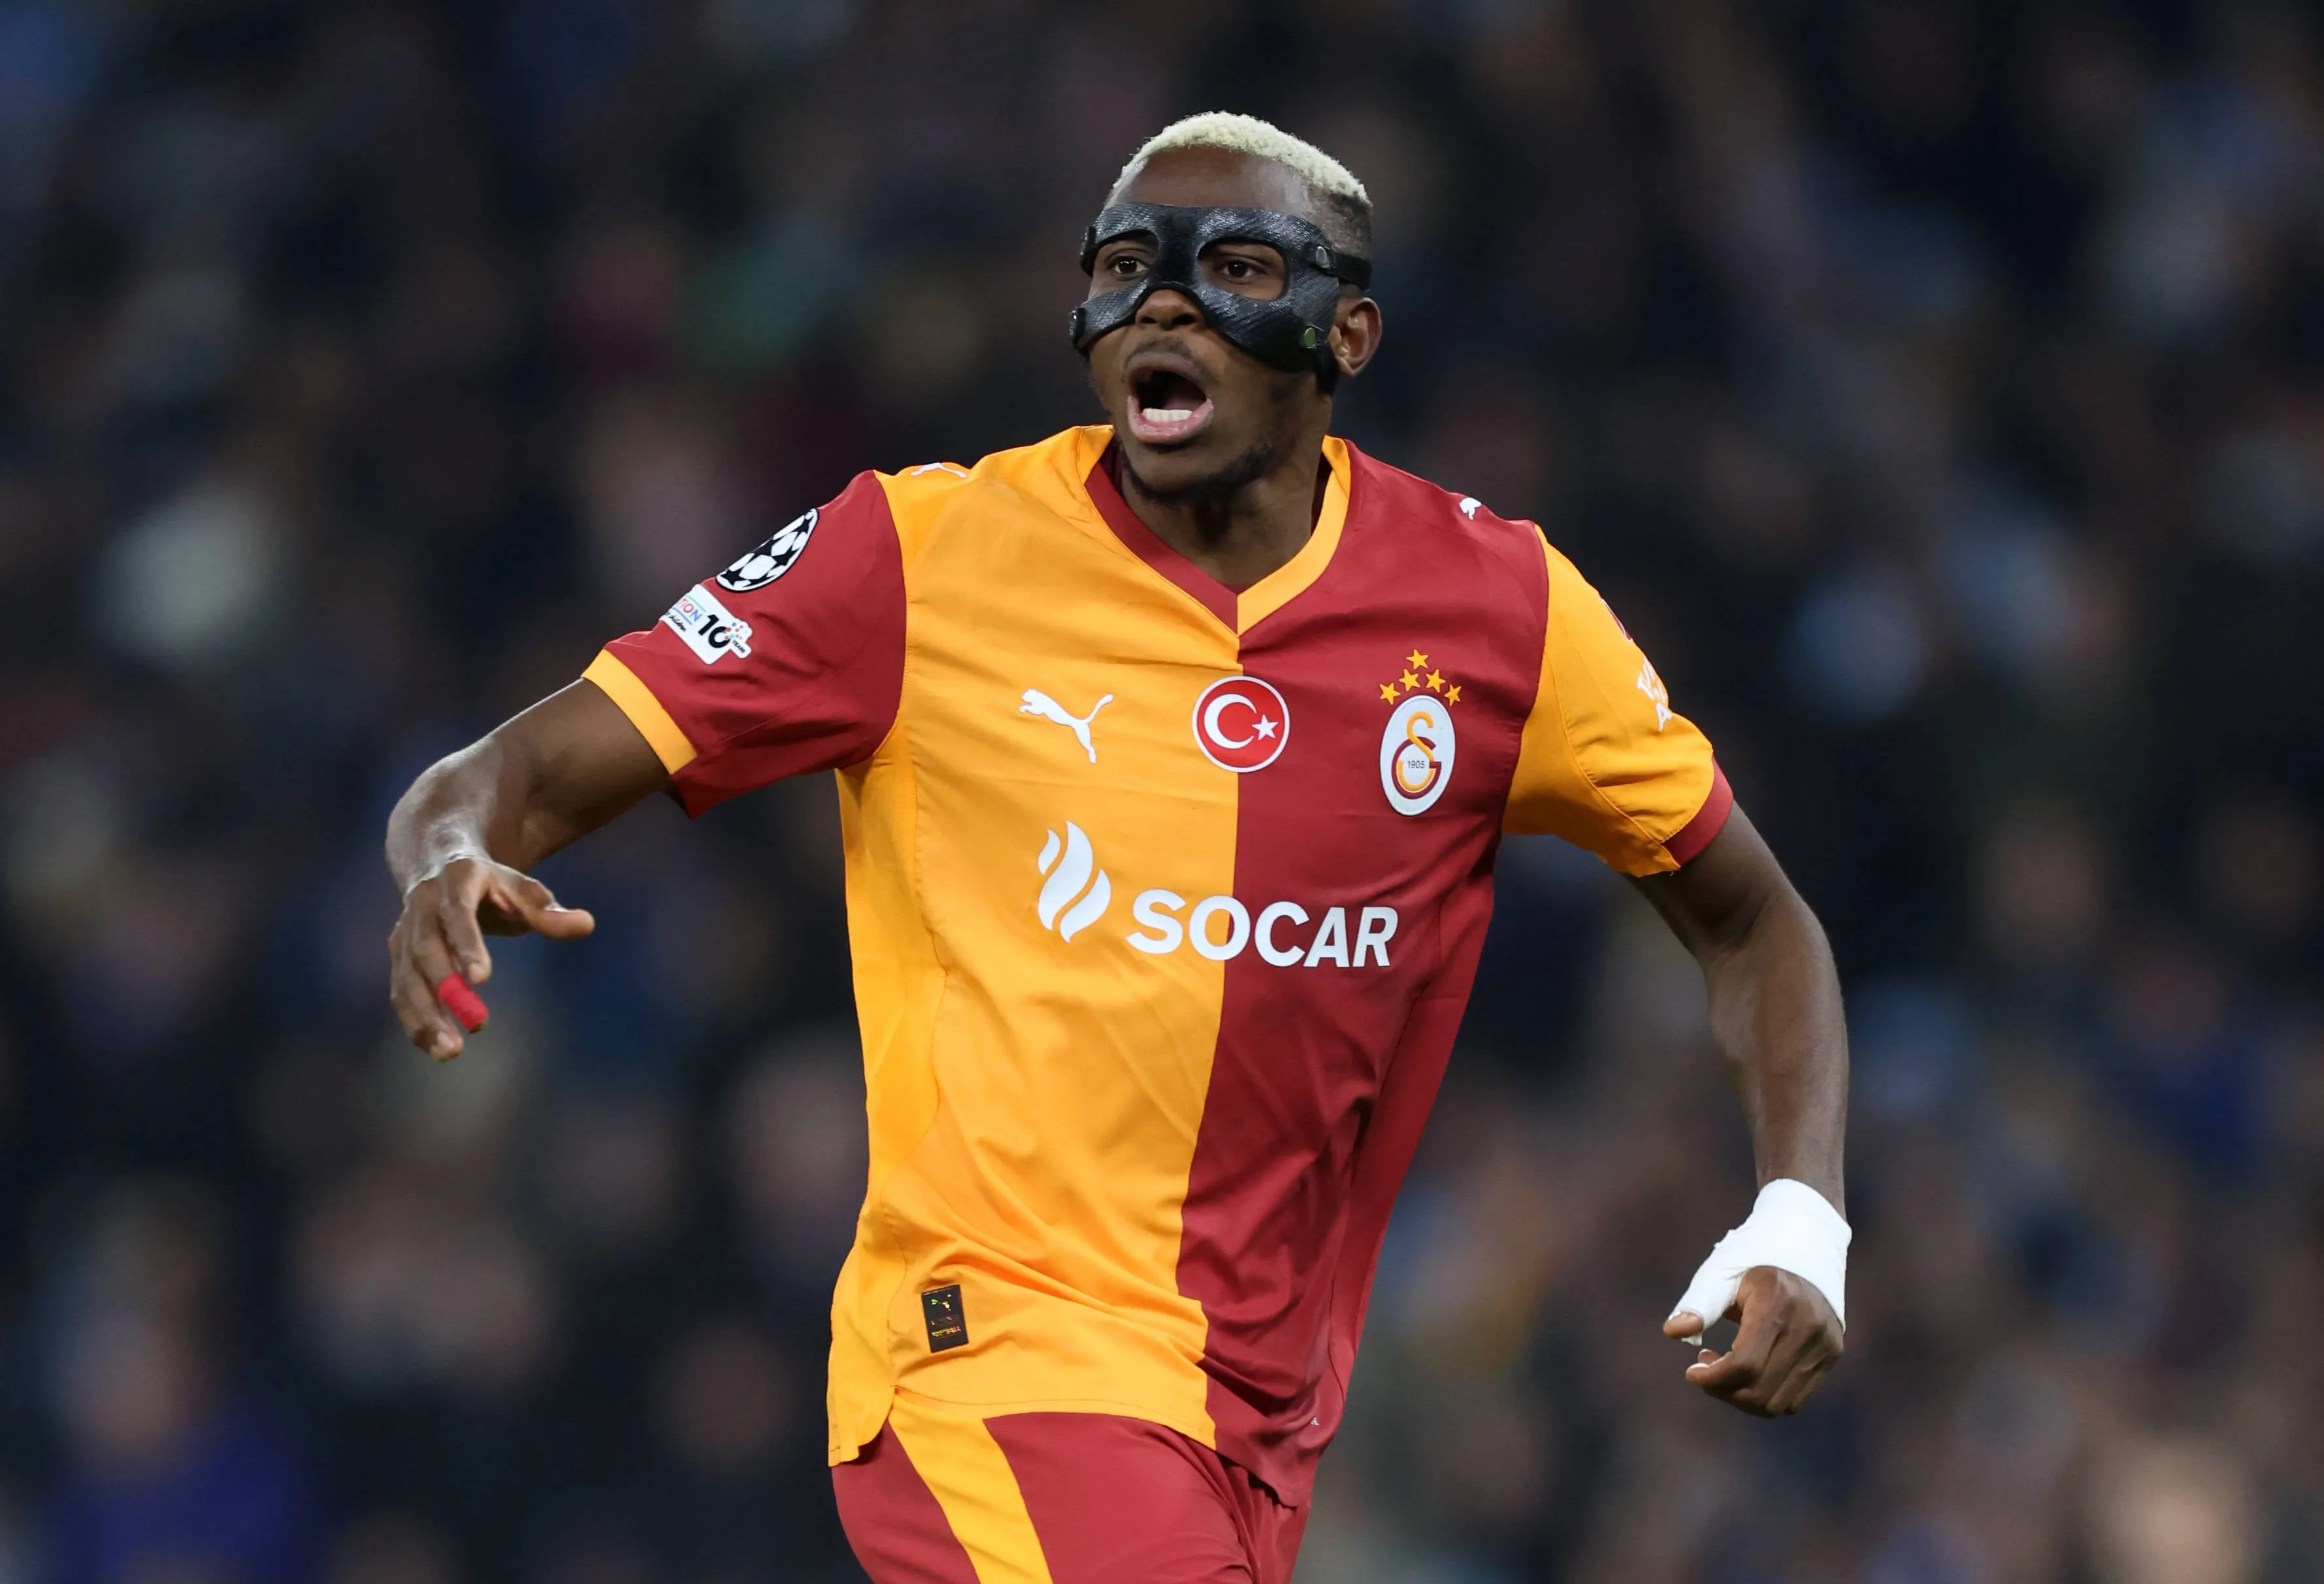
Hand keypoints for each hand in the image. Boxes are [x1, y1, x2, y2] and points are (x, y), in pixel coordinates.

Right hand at [387, 855, 593, 1059]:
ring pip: (406, 977)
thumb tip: (586, 924)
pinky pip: (400, 991)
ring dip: (424, 1016)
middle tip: (476, 1025)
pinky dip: (414, 1021)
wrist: (440, 864)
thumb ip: (549, 911)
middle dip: (446, 990)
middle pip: (425, 950)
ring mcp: (404, 932)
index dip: (467, 945)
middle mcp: (423, 905)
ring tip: (449, 1051)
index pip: (459, 914)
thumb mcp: (523, 890)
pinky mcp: (398, 956)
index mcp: (457, 881)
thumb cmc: (493, 885)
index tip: (482, 980)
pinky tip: (434, 1048)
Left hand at [1662, 1266, 1842, 1416]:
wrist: (1805, 1241)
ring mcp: (1825, 1344)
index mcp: (1777, 1304)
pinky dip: (1767, 1397)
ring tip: (1727, 1369)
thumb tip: (1672, 1331)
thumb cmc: (1752, 1257)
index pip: (1745, 1365)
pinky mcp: (1832, 1354)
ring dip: (1743, 1398)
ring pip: (1778, 1404)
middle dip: (1723, 1390)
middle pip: (1760, 1391)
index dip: (1712, 1379)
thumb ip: (1699, 1303)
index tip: (1691, 1372)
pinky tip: (1751, 1372)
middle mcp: (1808, 1327)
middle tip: (1705, 1368)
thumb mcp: (1721, 1271)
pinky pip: (1796, 1399)